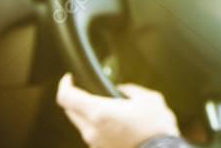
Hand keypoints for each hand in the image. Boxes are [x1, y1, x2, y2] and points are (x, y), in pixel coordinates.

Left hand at [56, 73, 179, 147]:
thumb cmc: (156, 127)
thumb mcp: (148, 99)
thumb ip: (130, 91)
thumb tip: (121, 91)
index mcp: (99, 113)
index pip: (67, 98)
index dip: (64, 85)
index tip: (69, 78)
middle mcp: (92, 130)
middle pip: (71, 111)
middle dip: (77, 99)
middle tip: (91, 90)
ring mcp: (95, 144)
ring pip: (82, 124)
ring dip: (89, 113)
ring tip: (110, 108)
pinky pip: (93, 134)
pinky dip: (98, 125)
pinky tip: (117, 123)